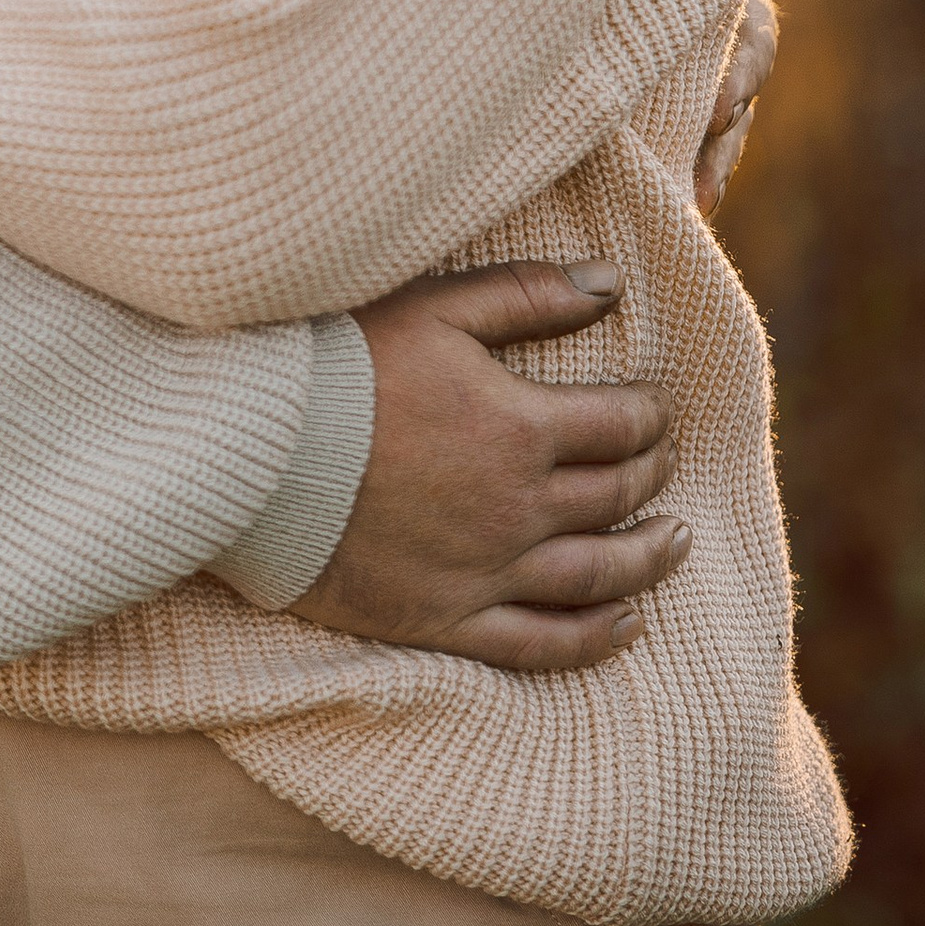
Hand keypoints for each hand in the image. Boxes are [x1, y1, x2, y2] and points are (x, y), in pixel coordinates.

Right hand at [292, 263, 685, 672]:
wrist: (249, 449)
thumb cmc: (336, 365)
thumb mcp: (434, 306)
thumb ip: (527, 294)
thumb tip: (611, 284)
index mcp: (521, 426)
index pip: (622, 424)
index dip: (650, 413)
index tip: (654, 406)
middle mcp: (518, 507)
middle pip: (617, 494)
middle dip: (652, 471)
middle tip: (663, 460)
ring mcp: (485, 570)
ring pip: (598, 575)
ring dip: (648, 558)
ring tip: (676, 542)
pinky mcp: (445, 618)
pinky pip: (541, 641)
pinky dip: (594, 637)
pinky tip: (625, 626)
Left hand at [695, 0, 784, 221]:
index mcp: (740, 10)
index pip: (755, 47)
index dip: (741, 77)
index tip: (719, 106)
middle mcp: (732, 56)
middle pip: (737, 108)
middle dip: (721, 145)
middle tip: (699, 180)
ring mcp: (708, 88)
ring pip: (718, 139)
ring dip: (708, 173)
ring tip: (690, 208)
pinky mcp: (677, 109)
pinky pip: (691, 149)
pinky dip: (685, 179)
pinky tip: (673, 212)